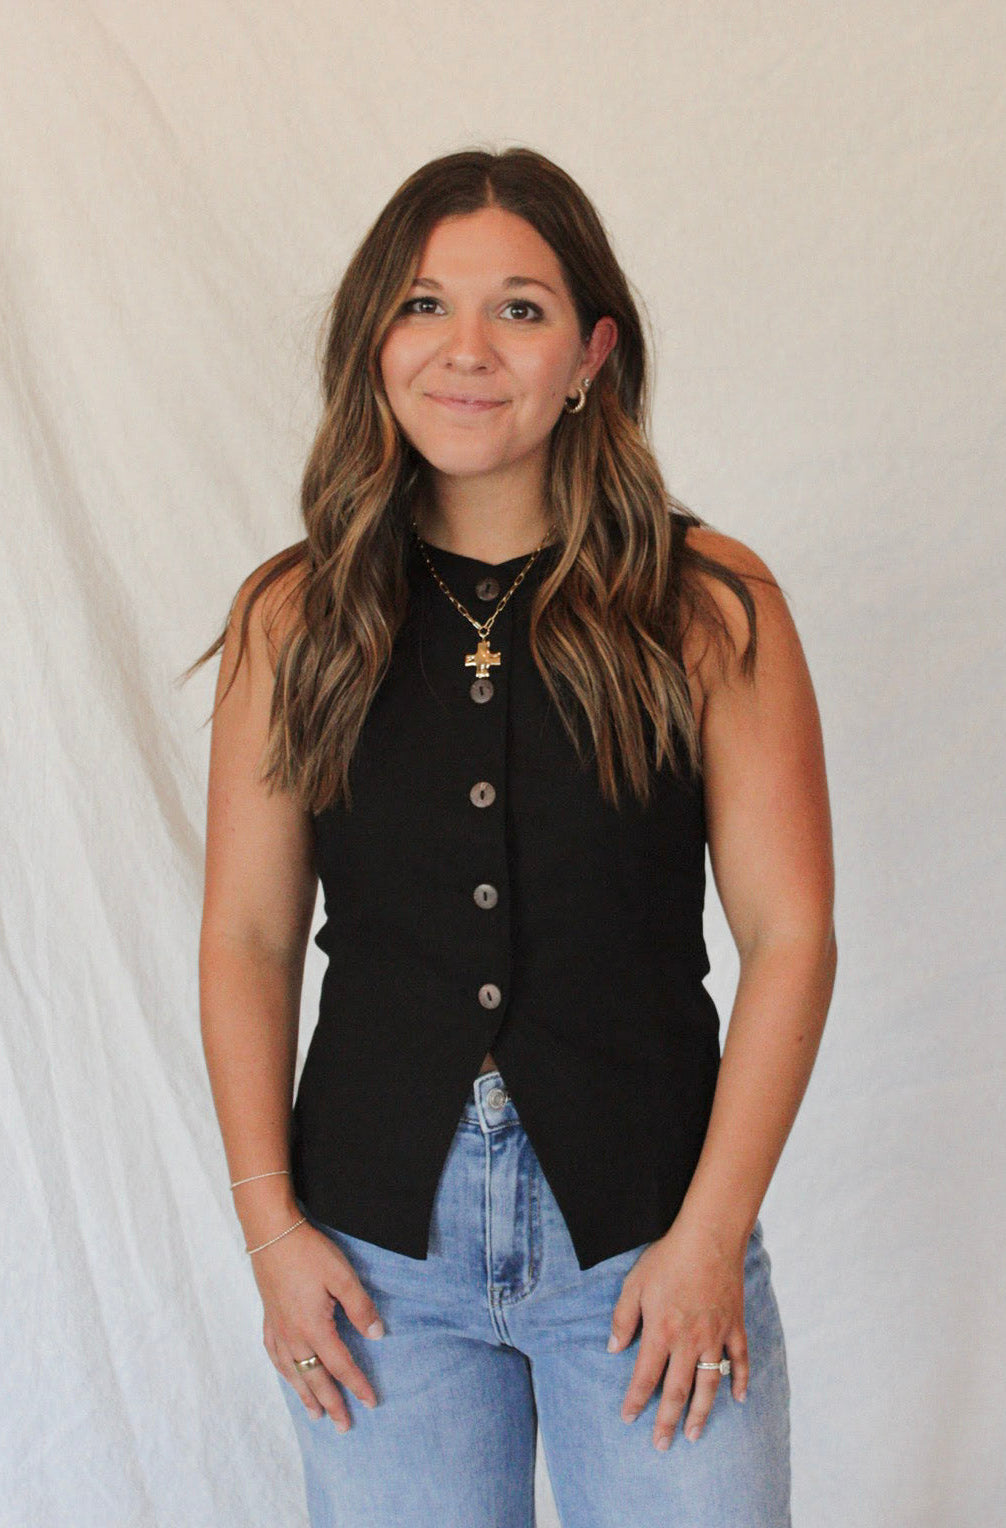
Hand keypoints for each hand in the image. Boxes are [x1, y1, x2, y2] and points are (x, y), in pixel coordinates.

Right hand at [251, 1220, 384, 1431]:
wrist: (271, 1234)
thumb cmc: (309, 1253)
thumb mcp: (343, 1276)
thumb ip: (360, 1308)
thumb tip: (377, 1336)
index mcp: (314, 1328)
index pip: (340, 1365)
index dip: (357, 1385)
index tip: (371, 1402)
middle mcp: (293, 1336)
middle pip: (314, 1378)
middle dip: (331, 1403)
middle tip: (343, 1426)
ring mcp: (278, 1328)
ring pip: (292, 1372)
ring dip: (305, 1395)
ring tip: (314, 1415)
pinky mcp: (268, 1318)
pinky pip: (275, 1355)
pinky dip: (283, 1372)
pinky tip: (287, 1374)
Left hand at [607, 1216, 749, 1450]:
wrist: (709, 1239)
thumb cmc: (668, 1259)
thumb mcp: (634, 1284)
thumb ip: (622, 1318)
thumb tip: (613, 1349)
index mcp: (660, 1332)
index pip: (645, 1377)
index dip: (636, 1401)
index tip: (629, 1419)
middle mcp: (688, 1342)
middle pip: (677, 1391)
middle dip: (667, 1421)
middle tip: (662, 1446)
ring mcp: (715, 1337)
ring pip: (708, 1385)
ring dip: (701, 1413)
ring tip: (694, 1435)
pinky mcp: (734, 1327)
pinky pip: (739, 1361)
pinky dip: (739, 1381)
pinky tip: (737, 1398)